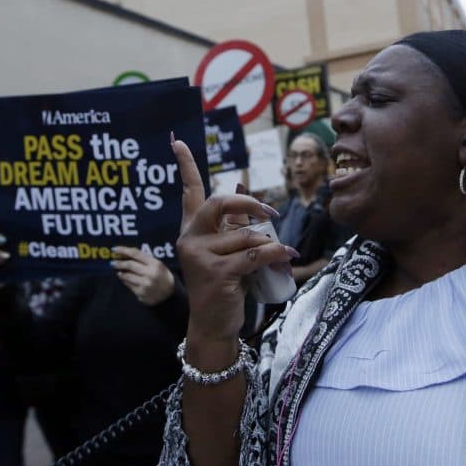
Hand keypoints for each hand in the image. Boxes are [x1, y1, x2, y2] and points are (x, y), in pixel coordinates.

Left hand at [111, 246, 175, 305]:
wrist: (170, 294)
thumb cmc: (162, 276)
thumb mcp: (157, 265)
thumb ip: (144, 259)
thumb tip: (126, 254)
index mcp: (155, 264)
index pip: (136, 254)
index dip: (123, 250)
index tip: (114, 249)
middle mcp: (151, 274)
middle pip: (130, 265)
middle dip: (119, 263)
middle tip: (113, 263)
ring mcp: (146, 284)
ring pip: (127, 276)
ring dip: (121, 273)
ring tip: (119, 272)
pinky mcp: (141, 293)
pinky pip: (129, 285)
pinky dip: (126, 282)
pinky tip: (126, 280)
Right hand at [171, 138, 291, 342]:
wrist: (214, 324)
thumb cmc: (225, 286)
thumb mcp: (230, 252)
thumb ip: (236, 228)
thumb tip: (253, 201)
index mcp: (192, 229)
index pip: (188, 191)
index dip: (185, 165)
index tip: (177, 141)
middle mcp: (190, 238)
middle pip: (218, 203)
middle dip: (247, 202)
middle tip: (270, 211)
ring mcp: (200, 255)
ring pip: (245, 235)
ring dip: (269, 243)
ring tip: (280, 255)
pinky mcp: (216, 272)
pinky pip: (255, 254)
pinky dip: (276, 254)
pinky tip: (288, 257)